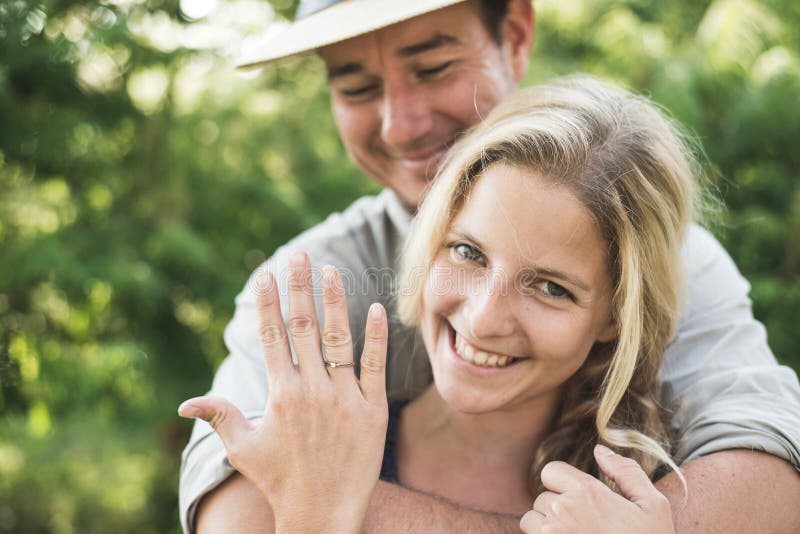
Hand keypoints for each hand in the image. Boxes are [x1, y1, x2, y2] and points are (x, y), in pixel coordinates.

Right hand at [178, 252, 388, 533]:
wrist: (322, 514)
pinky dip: (377, 337)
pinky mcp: (372, 411)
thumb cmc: (279, 481)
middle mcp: (311, 390)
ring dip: (335, 302)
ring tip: (332, 270)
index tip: (269, 273)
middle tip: (300, 254)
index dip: (270, 302)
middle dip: (300, 287)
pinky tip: (376, 308)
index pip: (273, 336)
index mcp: (280, 394)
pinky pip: (375, 366)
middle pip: (304, 327)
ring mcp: (344, 399)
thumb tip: (184, 403)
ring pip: (340, 339)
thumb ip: (219, 417)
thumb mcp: (244, 449)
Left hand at [520, 445, 674, 533]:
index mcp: (586, 492)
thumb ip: (626, 472)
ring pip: (532, 520)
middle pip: (543, 497)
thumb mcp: (653, 506)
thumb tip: (600, 449)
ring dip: (547, 527)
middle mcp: (563, 510)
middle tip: (585, 524)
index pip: (551, 471)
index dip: (564, 483)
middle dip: (559, 507)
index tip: (580, 499)